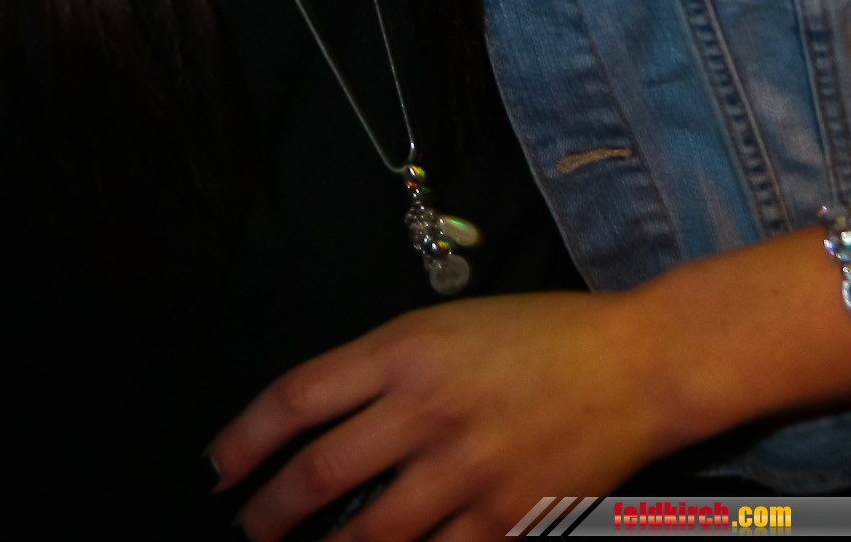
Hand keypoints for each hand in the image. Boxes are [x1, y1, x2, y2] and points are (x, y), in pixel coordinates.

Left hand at [210, 292, 669, 541]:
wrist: (633, 364)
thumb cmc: (535, 335)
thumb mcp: (443, 328)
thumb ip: (382, 371)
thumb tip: (320, 423)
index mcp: (403, 350)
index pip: (297, 398)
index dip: (245, 439)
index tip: (217, 468)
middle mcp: (423, 409)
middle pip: (320, 472)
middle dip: (269, 511)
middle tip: (245, 527)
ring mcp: (464, 470)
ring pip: (368, 534)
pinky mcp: (503, 519)